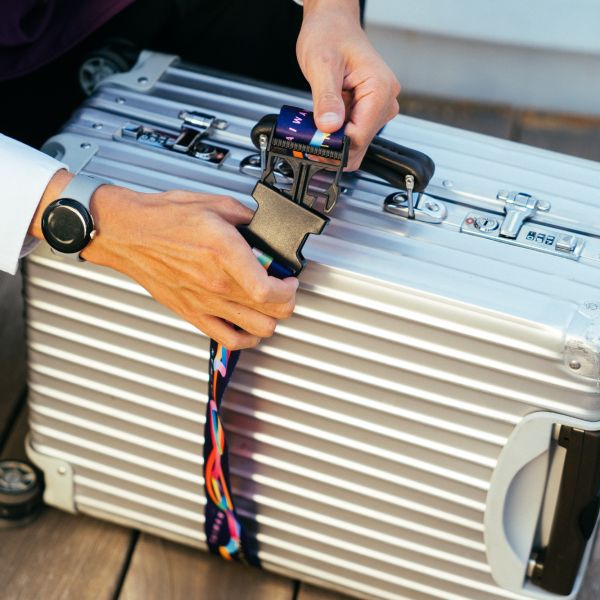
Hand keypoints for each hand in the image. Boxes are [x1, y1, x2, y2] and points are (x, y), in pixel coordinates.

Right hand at [30, 171, 297, 349]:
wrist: (126, 233)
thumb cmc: (161, 218)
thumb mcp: (212, 204)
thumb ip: (245, 217)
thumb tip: (262, 226)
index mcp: (225, 255)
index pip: (270, 291)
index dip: (289, 289)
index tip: (290, 279)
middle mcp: (217, 284)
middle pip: (272, 313)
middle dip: (287, 301)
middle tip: (284, 288)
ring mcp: (205, 303)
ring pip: (258, 330)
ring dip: (271, 319)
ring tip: (269, 305)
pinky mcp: (193, 313)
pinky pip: (229, 340)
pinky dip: (247, 338)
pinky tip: (250, 327)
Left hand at [296, 0, 400, 169]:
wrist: (332, 24)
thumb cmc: (330, 34)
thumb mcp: (322, 65)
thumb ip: (326, 99)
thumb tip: (328, 127)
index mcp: (380, 89)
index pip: (360, 136)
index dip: (335, 145)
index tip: (314, 144)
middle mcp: (384, 101)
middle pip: (359, 144)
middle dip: (333, 147)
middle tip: (309, 140)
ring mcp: (377, 108)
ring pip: (355, 143)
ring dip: (332, 142)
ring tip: (313, 129)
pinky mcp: (367, 112)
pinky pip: (351, 134)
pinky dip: (334, 135)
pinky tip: (322, 125)